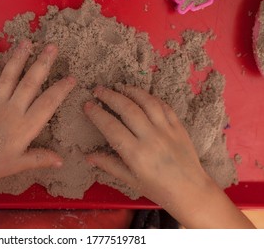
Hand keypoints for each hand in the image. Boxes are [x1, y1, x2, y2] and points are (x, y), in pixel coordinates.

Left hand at [0, 40, 75, 184]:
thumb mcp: (19, 164)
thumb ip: (40, 158)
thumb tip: (62, 160)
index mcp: (25, 126)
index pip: (48, 104)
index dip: (61, 90)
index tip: (71, 78)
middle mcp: (12, 110)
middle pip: (30, 83)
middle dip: (43, 64)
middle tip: (52, 47)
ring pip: (9, 77)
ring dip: (19, 58)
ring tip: (27, 42)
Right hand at [83, 84, 254, 227]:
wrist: (191, 191)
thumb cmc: (158, 189)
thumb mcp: (130, 180)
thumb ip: (109, 165)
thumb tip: (88, 156)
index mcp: (136, 154)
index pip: (111, 127)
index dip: (97, 114)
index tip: (87, 105)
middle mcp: (150, 138)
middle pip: (127, 109)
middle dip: (110, 96)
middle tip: (98, 90)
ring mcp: (166, 130)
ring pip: (146, 102)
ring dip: (130, 91)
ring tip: (118, 86)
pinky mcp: (178, 126)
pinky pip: (163, 106)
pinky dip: (150, 97)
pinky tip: (141, 95)